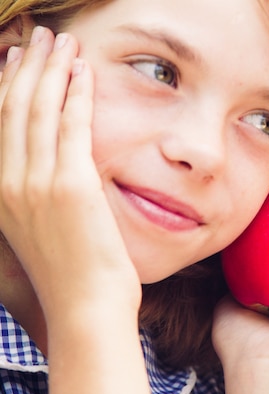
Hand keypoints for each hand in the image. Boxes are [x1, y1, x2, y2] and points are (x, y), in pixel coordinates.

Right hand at [0, 27, 140, 319]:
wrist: (87, 307)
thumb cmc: (73, 273)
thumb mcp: (41, 229)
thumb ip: (38, 193)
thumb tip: (53, 164)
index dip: (7, 84)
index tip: (17, 57)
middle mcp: (8, 184)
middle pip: (13, 107)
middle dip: (28, 66)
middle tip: (41, 36)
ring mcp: (37, 184)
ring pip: (39, 110)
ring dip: (52, 69)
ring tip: (62, 41)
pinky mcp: (71, 186)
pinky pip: (72, 126)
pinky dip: (76, 94)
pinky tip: (83, 71)